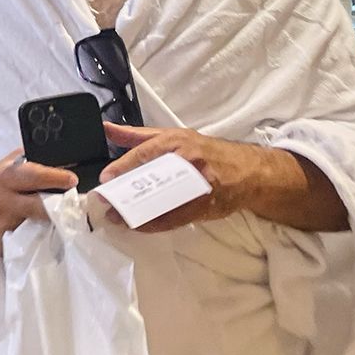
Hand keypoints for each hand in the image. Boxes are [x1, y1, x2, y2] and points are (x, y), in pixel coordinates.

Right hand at [0, 150, 78, 253]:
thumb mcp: (0, 168)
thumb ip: (24, 161)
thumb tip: (53, 158)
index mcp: (4, 179)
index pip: (33, 176)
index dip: (55, 178)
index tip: (72, 180)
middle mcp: (4, 202)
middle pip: (41, 206)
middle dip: (62, 206)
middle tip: (77, 205)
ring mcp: (4, 226)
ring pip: (40, 227)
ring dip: (56, 226)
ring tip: (67, 223)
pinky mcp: (5, 245)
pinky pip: (31, 244)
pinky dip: (43, 240)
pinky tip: (48, 236)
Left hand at [96, 122, 278, 232]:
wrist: (249, 171)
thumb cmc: (206, 151)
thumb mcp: (173, 136)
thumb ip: (138, 135)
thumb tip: (107, 128)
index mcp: (177, 140)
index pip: (145, 153)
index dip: (123, 167)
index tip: (105, 179)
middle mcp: (188, 160)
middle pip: (153, 178)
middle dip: (128, 192)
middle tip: (108, 202)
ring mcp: (199, 184)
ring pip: (164, 200)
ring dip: (138, 212)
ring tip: (118, 218)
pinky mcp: (206, 205)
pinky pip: (176, 217)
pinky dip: (156, 224)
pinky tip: (140, 226)